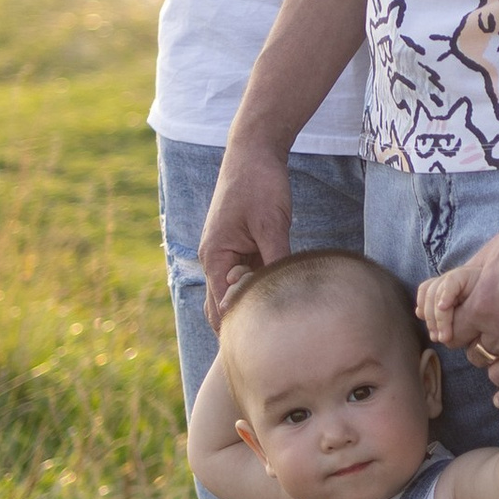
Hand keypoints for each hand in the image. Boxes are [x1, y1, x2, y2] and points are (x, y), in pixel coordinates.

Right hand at [200, 138, 294, 325]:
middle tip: (269, 347)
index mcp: (215, 257)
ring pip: (235, 292)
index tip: (266, 343)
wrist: (254, 151)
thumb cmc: (259, 183)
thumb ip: (275, 261)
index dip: (242, 326)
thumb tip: (283, 295)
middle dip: (240, 325)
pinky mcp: (240, 246)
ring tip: (277, 326)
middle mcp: (215, 260)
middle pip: (221, 306)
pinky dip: (258, 288)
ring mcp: (227, 253)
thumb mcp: (271, 224)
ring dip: (251, 306)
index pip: (221, 308)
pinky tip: (280, 296)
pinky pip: (246, 276)